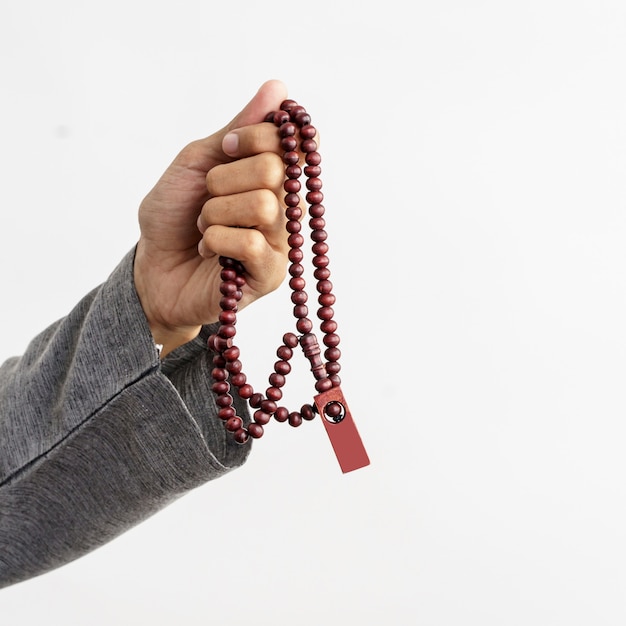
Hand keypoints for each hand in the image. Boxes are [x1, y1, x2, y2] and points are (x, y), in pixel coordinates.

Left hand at [134, 79, 290, 356]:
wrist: (153, 266)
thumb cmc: (175, 215)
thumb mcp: (198, 162)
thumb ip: (238, 129)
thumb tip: (277, 87)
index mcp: (273, 176)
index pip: (297, 141)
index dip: (259, 137)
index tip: (227, 149)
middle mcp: (285, 206)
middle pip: (275, 170)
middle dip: (224, 180)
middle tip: (208, 197)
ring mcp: (281, 241)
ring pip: (264, 206)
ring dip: (216, 213)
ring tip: (206, 227)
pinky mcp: (270, 274)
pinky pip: (253, 243)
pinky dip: (216, 240)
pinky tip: (209, 250)